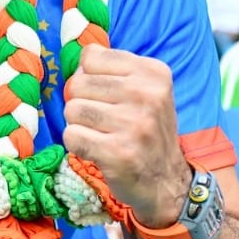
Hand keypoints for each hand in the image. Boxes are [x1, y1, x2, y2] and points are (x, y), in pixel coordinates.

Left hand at [62, 45, 190, 227]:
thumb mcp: (143, 89)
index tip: (108, 95)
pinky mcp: (118, 152)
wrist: (167, 181)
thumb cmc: (144, 128)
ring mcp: (134, 125)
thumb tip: (78, 58)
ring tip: (103, 134)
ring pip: (72, 110)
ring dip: (79, 125)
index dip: (89, 77)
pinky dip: (77, 144)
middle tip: (105, 120)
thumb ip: (111, 69)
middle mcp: (148, 96)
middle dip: (82, 102)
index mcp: (154, 73)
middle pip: (78, 84)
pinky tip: (98, 150)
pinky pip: (71, 136)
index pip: (91, 57)